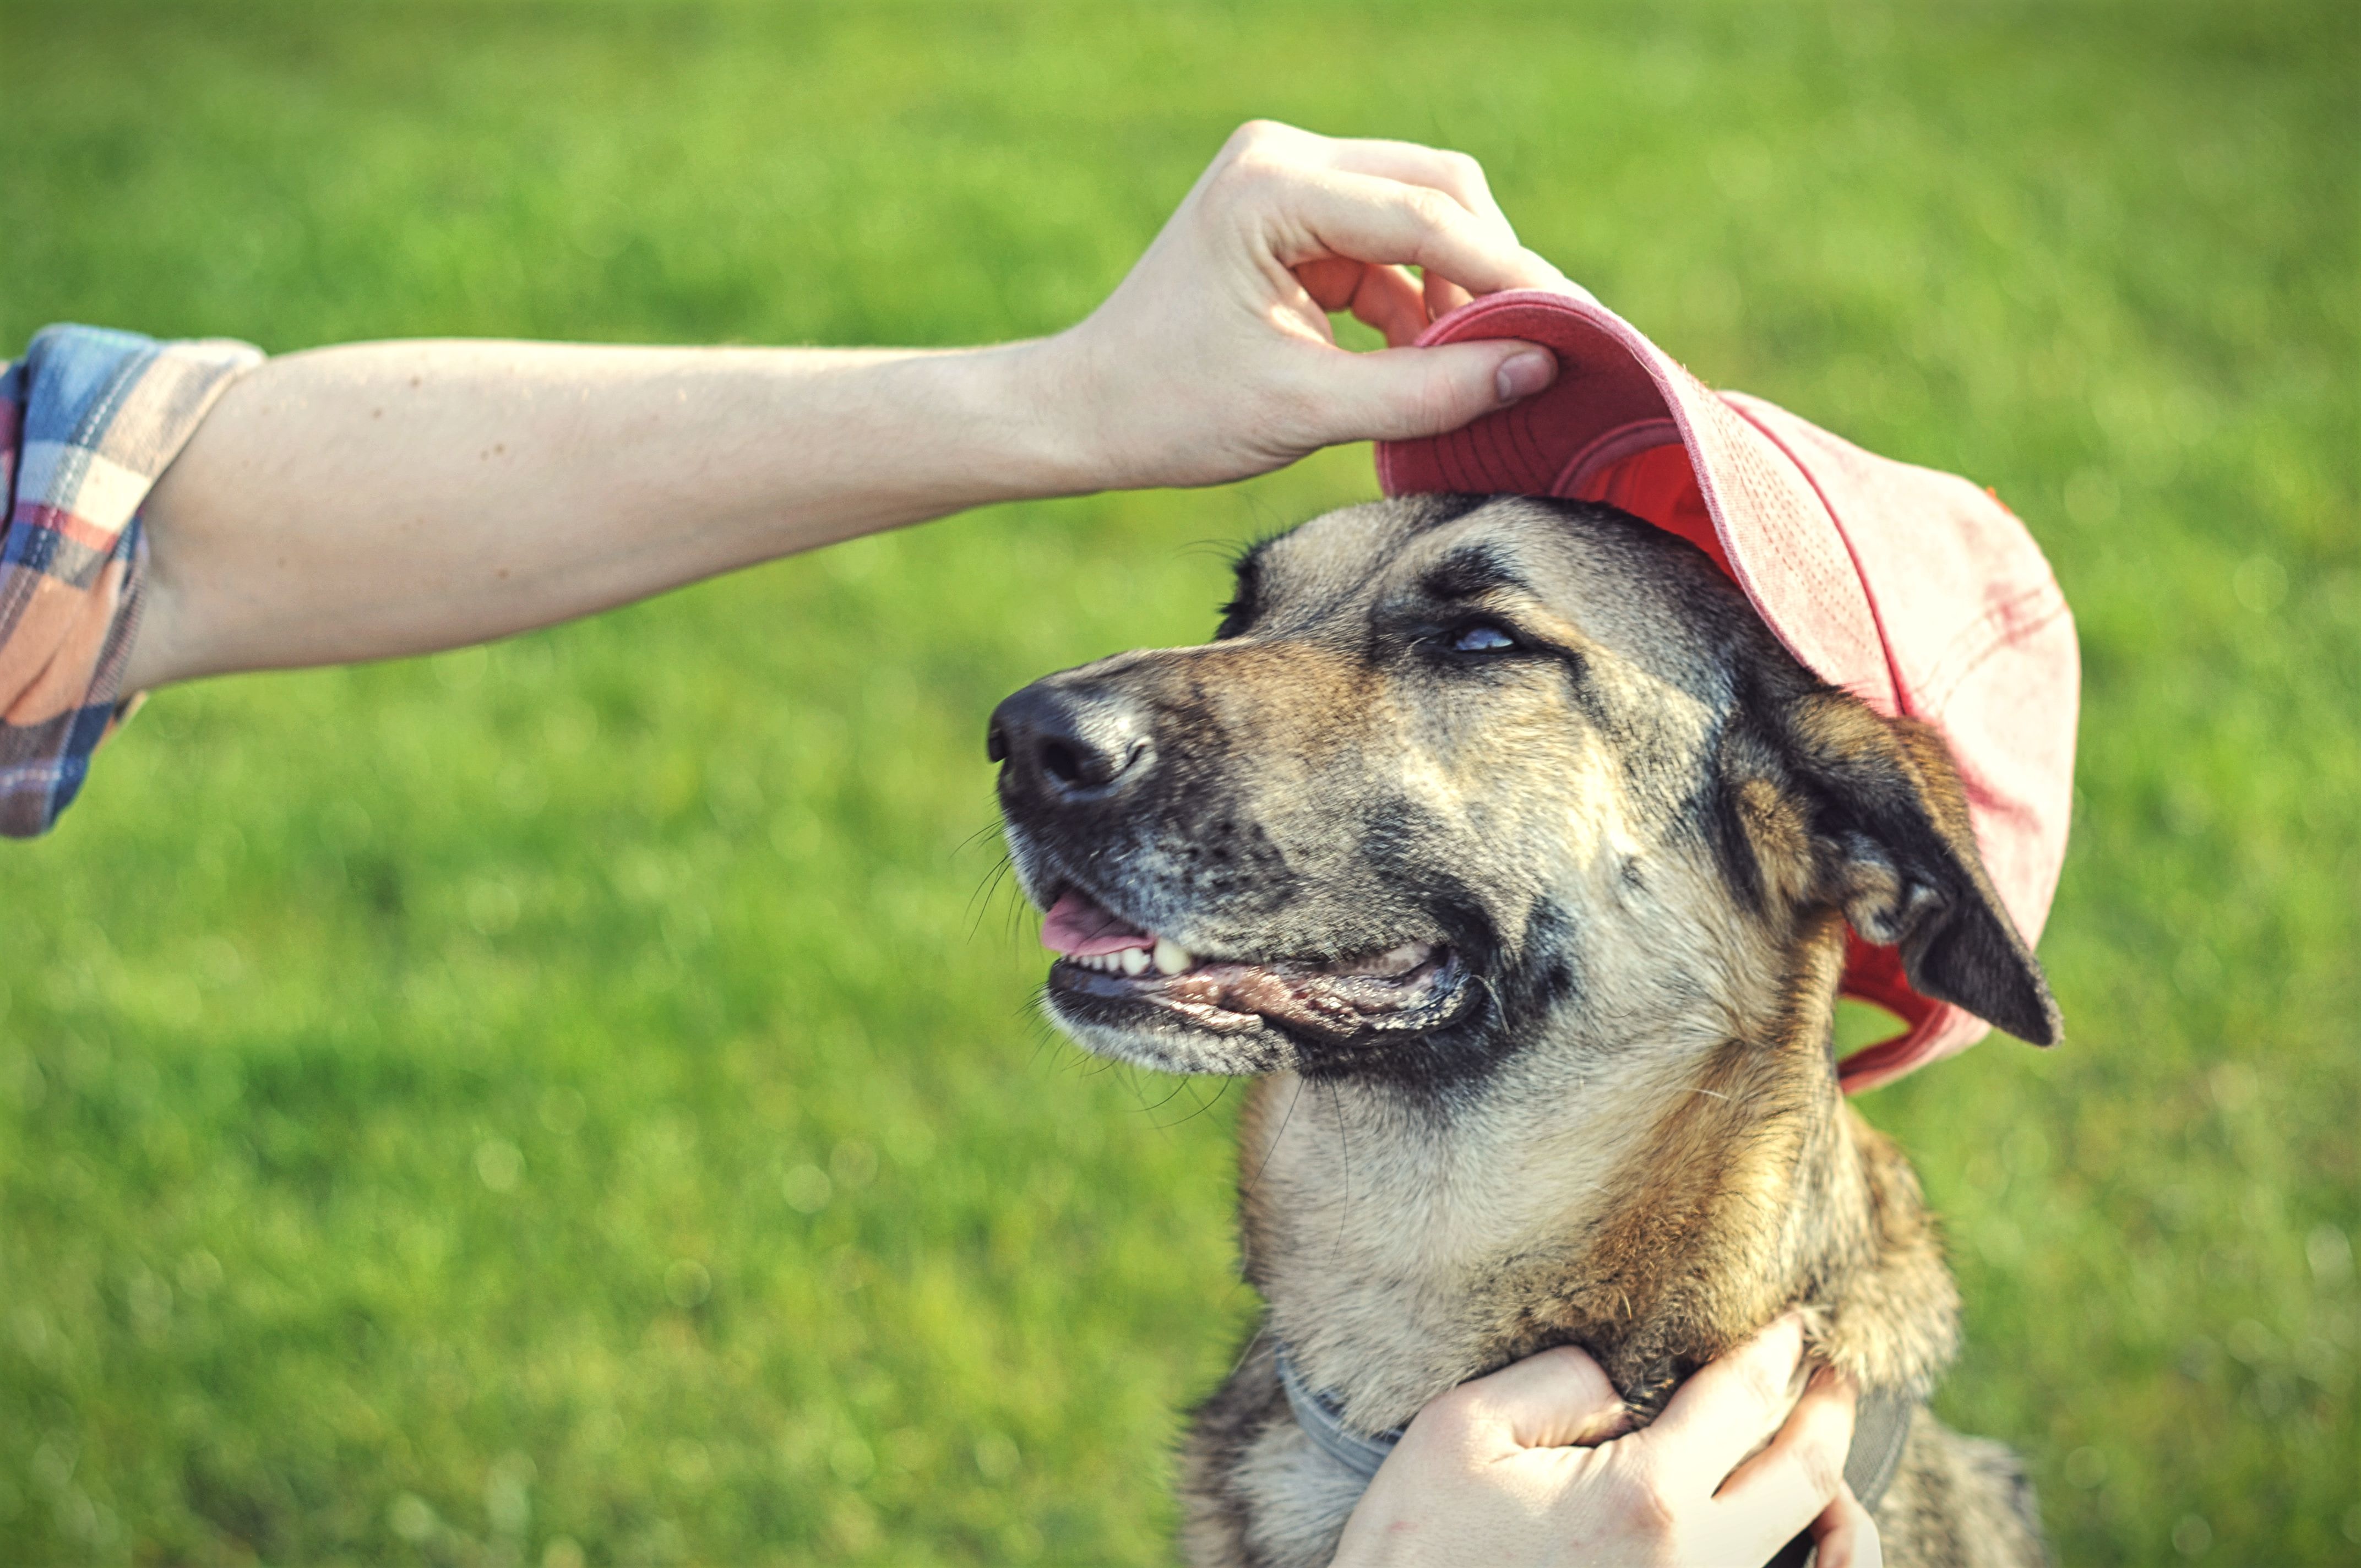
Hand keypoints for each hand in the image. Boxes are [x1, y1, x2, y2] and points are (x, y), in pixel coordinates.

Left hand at [1035, 119, 1580, 490]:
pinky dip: (1421, 304)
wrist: (1088, 414)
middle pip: (1438, 191)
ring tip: (1493, 367)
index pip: (1426, 215)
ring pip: (1422, 216)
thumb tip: (1537, 370)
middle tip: (1551, 343)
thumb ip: (1427, 392)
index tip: (1576, 327)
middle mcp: (1285, 159)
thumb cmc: (1172, 412)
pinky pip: (1390, 248)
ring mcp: (1291, 183)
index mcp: (1273, 187)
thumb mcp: (1306, 412)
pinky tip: (1440, 363)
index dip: (1509, 274)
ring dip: (1459, 291)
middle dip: (1495, 270)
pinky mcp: (1297, 221)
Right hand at [1330, 1316, 1882, 1567]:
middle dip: (1825, 1410)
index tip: (1792, 1319)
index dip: (1775, 1350)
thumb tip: (1620, 1379)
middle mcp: (1693, 1561)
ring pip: (1810, 1544)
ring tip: (1819, 1440)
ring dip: (1827, 1483)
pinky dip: (1816, 1556)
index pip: (1744, 1400)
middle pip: (1805, 1476)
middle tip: (1830, 1367)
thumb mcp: (1463, 1432)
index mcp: (1646, 1498)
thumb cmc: (1418, 1547)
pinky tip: (1808, 1530)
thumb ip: (1557, 1382)